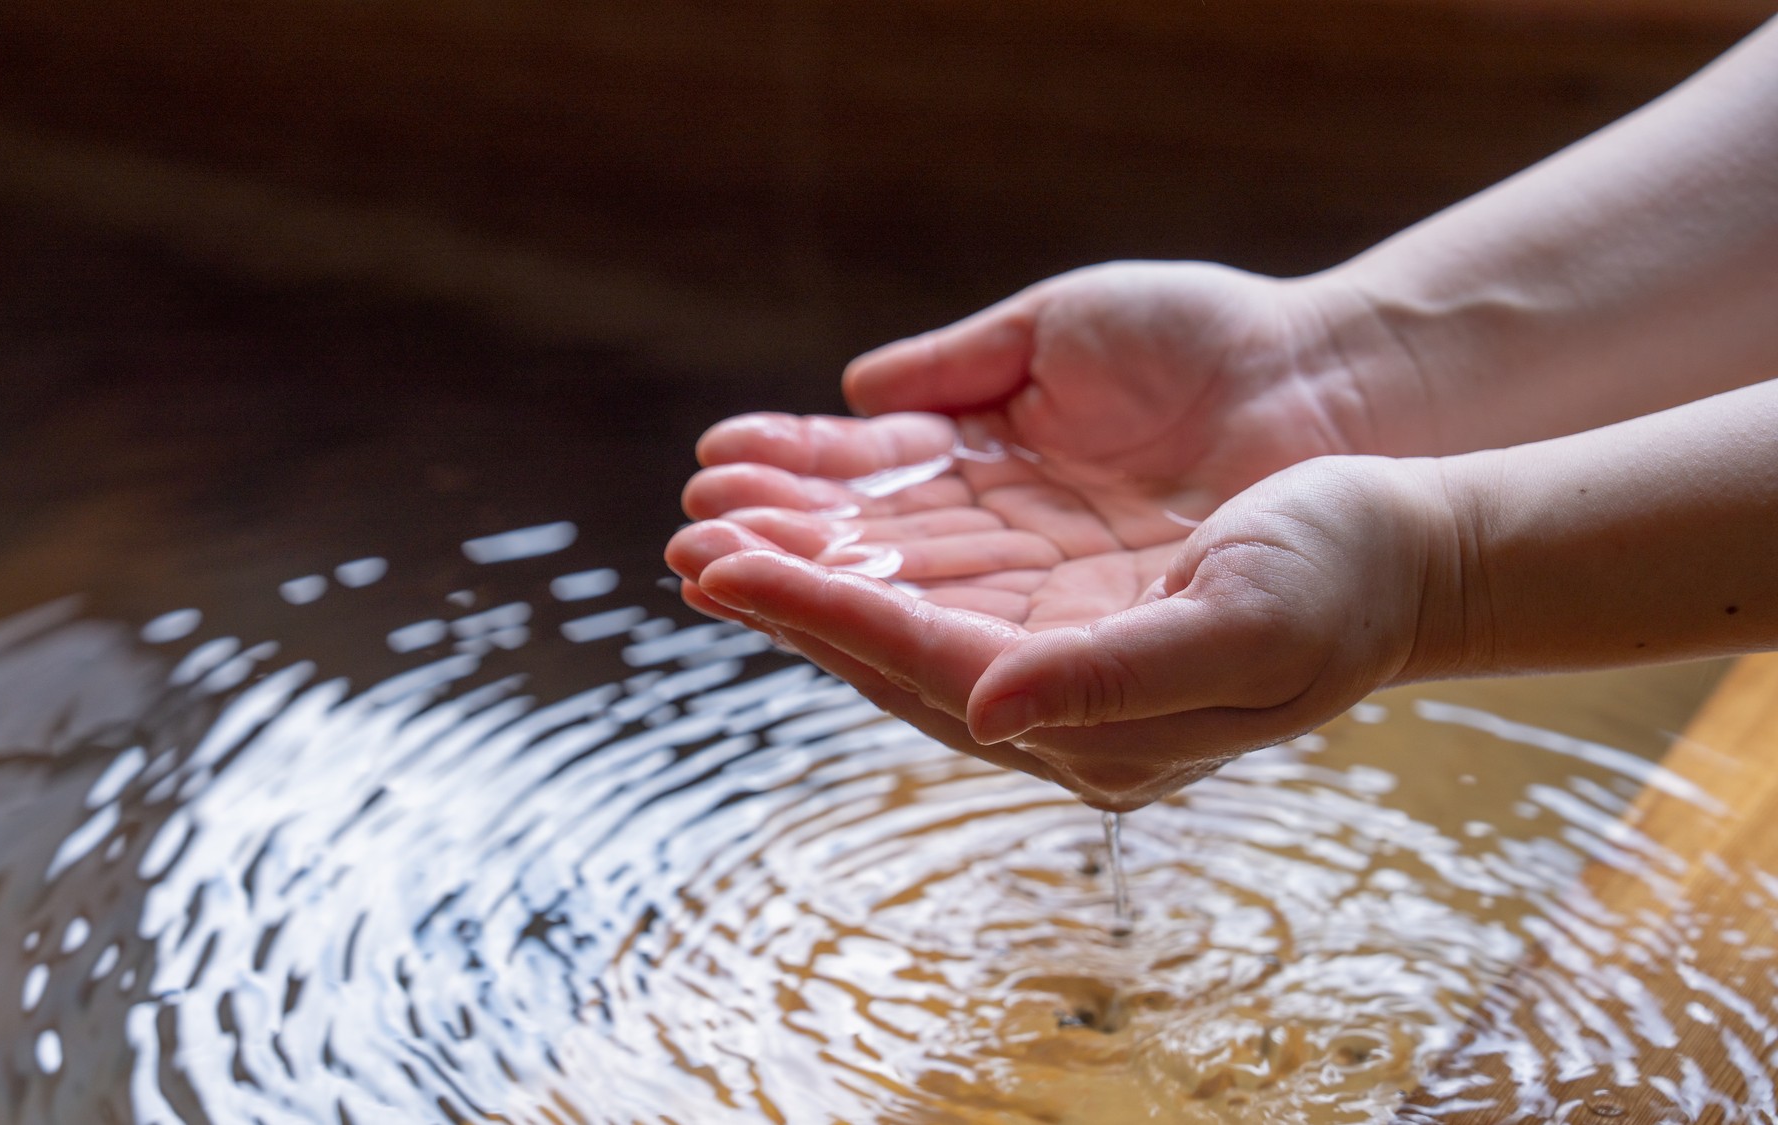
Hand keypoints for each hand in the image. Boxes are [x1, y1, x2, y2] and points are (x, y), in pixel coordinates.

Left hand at [668, 262, 1430, 806]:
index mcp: (1096, 727)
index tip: (724, 568)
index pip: (922, 665)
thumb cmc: (1345, 577)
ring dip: (813, 581)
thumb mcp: (1244, 623)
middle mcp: (1062, 713)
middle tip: (685, 549)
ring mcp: (1060, 671)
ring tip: (721, 537)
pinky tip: (822, 533)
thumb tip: (983, 711)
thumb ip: (1112, 676)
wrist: (1412, 555)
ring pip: (903, 626)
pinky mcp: (1064, 625)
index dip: (820, 613)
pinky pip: (942, 597)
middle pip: (890, 655)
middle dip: (788, 602)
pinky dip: (873, 562)